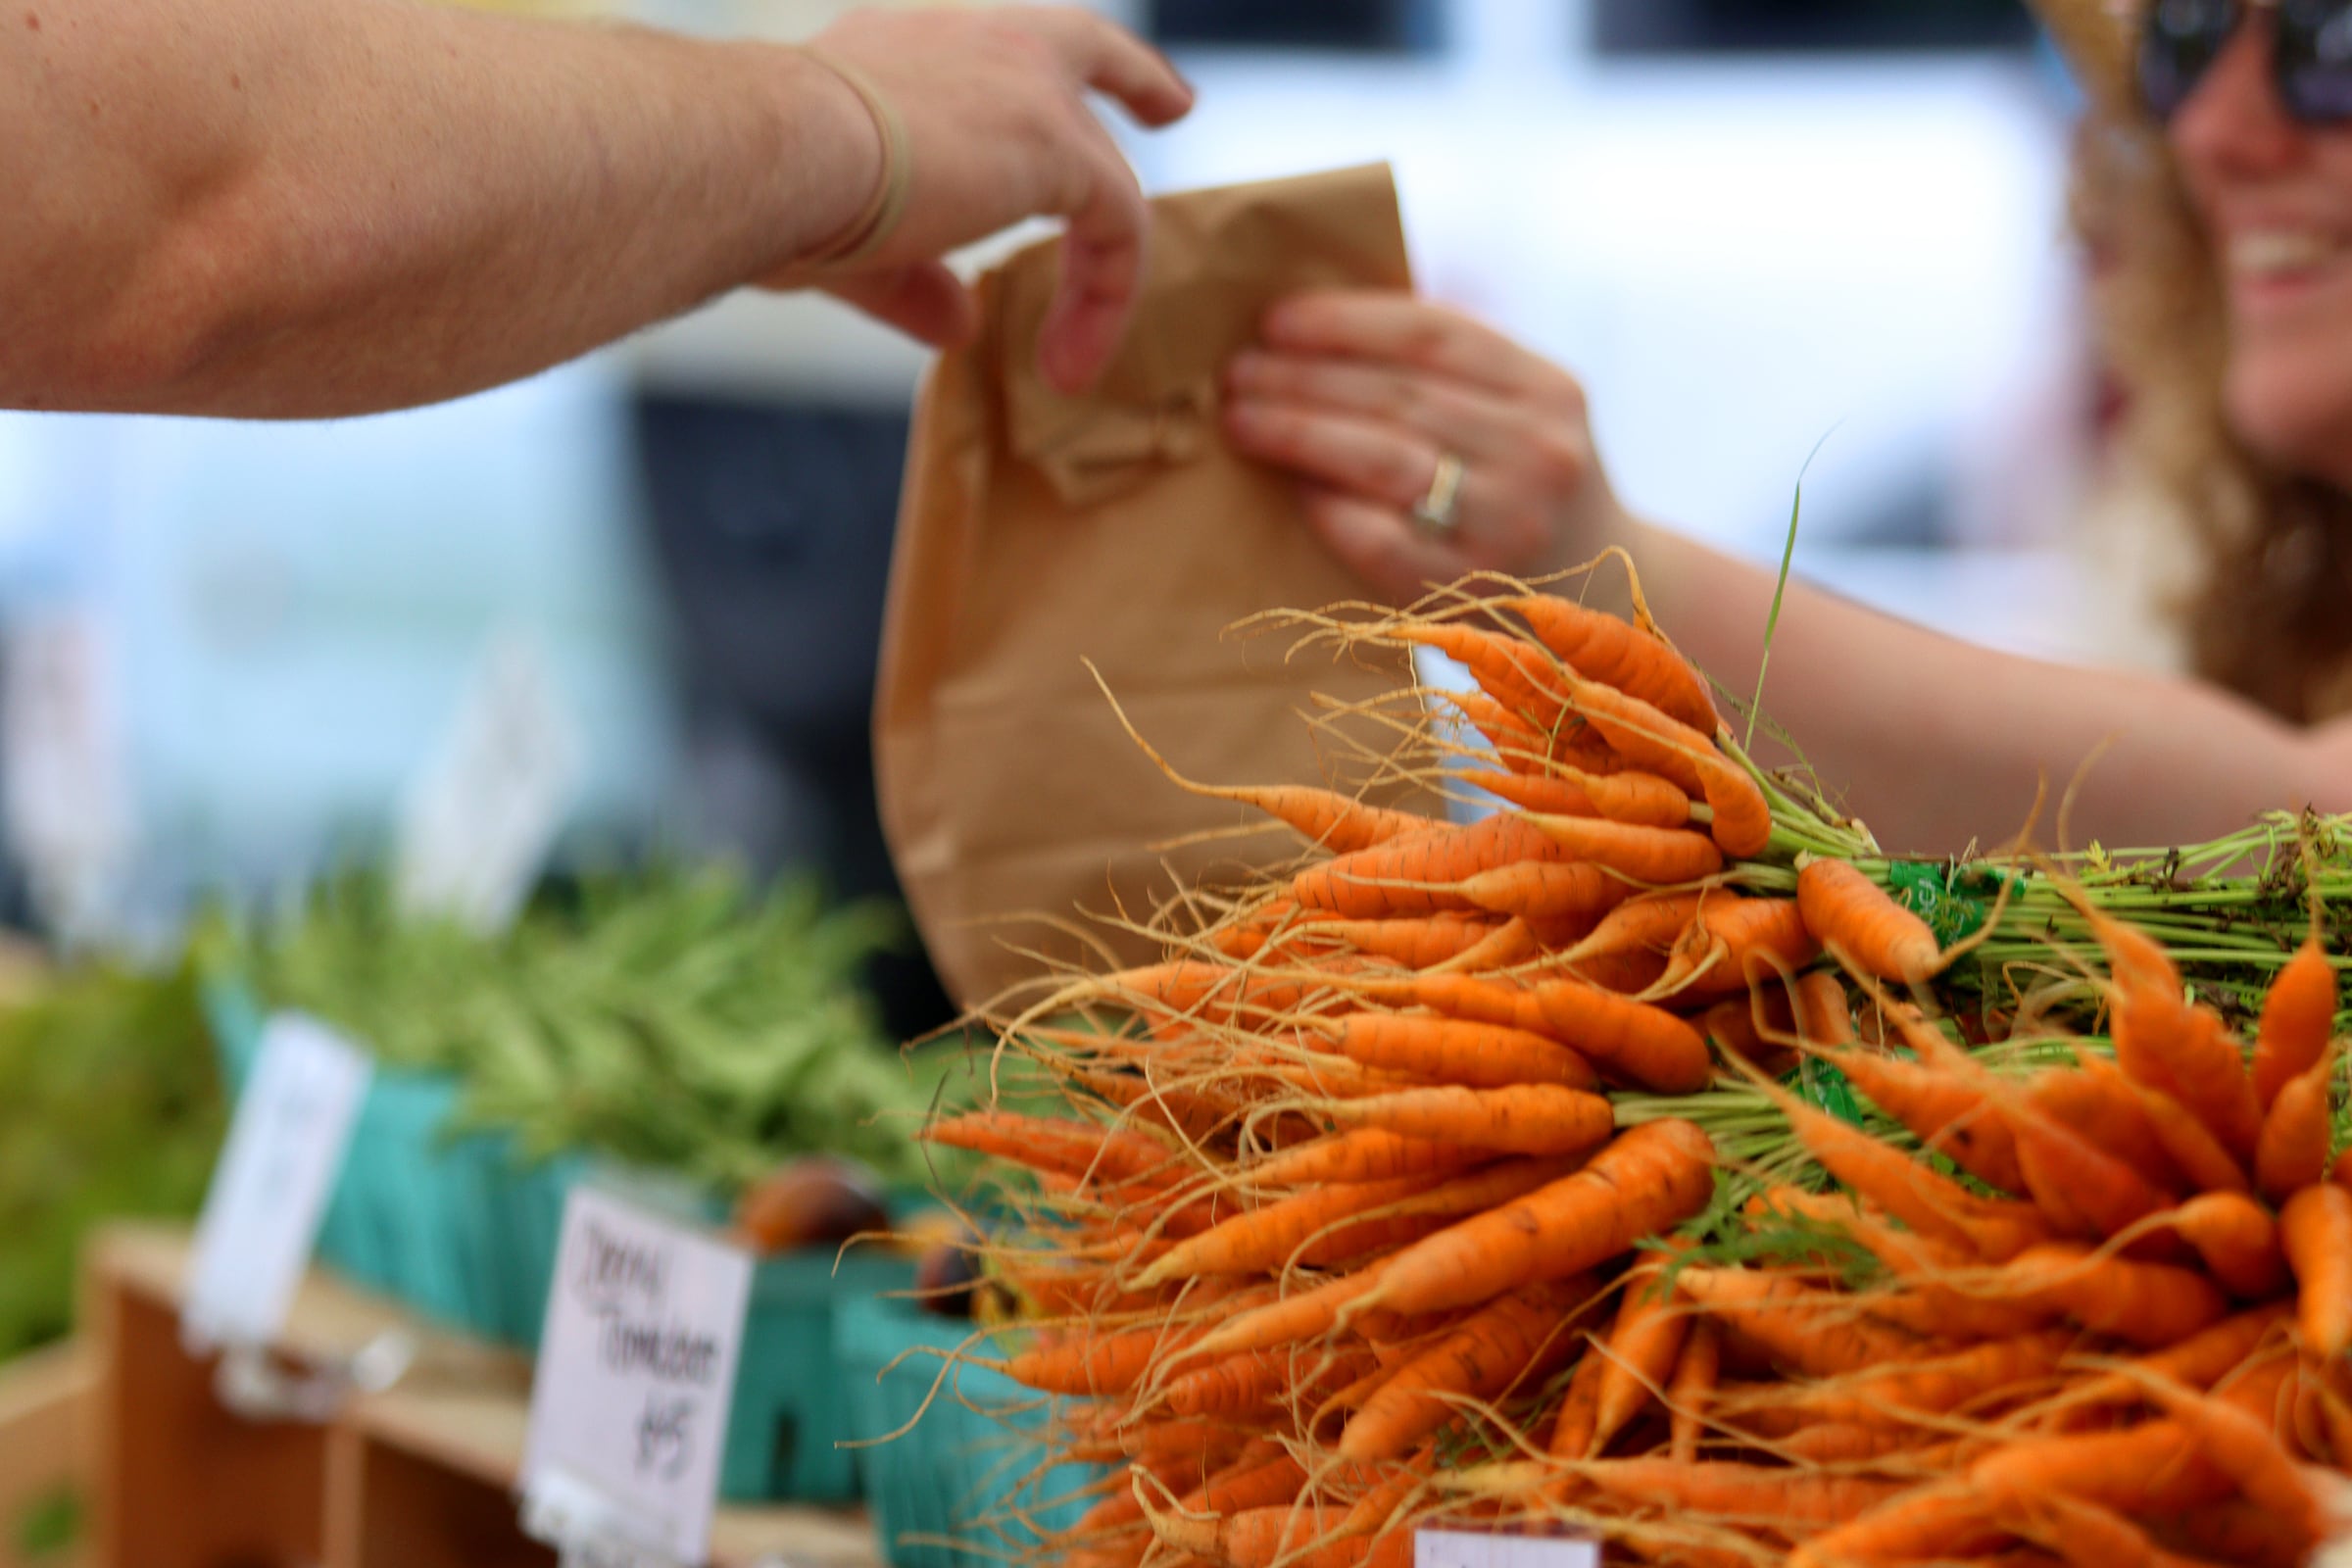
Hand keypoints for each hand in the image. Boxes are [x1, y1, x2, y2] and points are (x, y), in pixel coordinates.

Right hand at [781, 6, 1191, 392]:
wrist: (767, 154)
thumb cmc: (772, 191)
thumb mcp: (852, 242)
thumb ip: (915, 280)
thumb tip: (961, 325)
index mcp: (919, 45)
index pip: (1013, 40)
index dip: (1071, 60)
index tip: (1124, 78)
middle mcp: (981, 39)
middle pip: (1085, 55)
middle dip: (1138, 83)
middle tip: (1174, 105)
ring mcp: (1026, 84)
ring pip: (1104, 175)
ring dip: (1098, 277)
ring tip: (1069, 363)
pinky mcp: (1056, 145)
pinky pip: (1116, 229)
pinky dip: (1103, 301)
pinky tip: (1067, 365)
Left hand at [1222, 291, 1625, 601]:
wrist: (1597, 599)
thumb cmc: (1528, 488)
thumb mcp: (1525, 414)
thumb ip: (1455, 367)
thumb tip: (1324, 321)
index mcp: (1550, 391)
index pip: (1432, 334)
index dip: (1345, 321)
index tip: (1276, 321)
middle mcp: (1539, 452)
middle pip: (1395, 395)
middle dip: (1301, 377)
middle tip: (1237, 372)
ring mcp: (1507, 523)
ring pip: (1381, 458)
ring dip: (1297, 431)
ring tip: (1241, 418)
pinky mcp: (1468, 587)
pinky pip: (1376, 537)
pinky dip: (1325, 506)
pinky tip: (1289, 487)